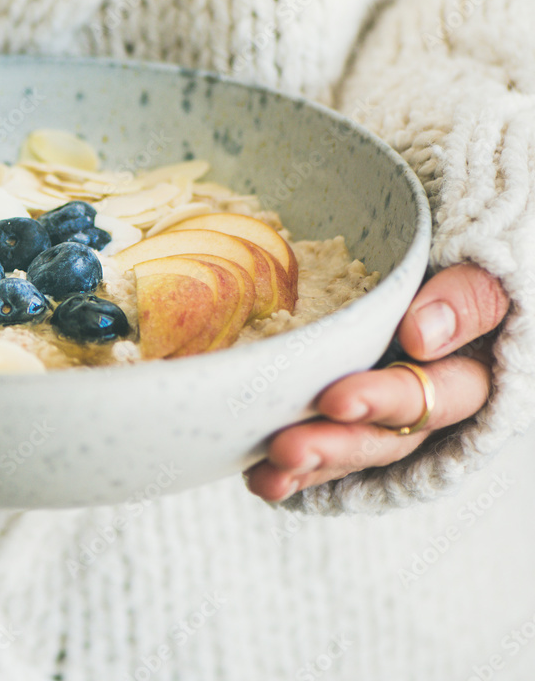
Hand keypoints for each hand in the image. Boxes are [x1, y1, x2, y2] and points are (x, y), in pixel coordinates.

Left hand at [244, 262, 509, 501]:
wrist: (421, 266)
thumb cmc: (454, 259)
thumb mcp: (476, 267)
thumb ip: (468, 295)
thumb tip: (422, 333)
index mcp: (466, 370)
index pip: (437, 396)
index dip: (387, 400)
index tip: (336, 399)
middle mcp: (429, 404)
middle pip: (389, 437)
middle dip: (337, 445)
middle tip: (289, 447)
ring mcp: (389, 419)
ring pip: (354, 452)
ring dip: (312, 465)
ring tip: (269, 471)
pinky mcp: (352, 424)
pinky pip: (328, 459)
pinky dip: (295, 474)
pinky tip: (260, 478)